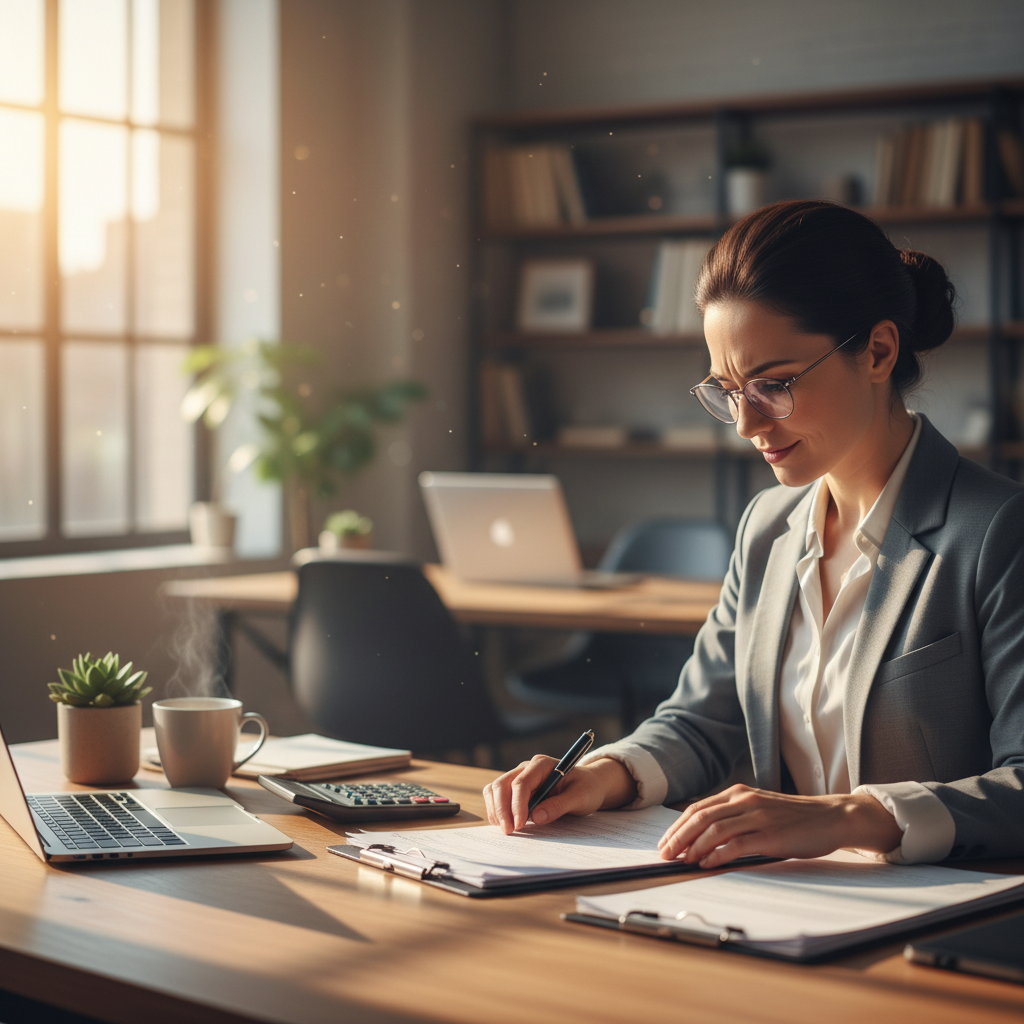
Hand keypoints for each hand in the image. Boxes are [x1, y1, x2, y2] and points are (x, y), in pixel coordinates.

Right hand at [483, 756, 636, 834]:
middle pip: (501, 784)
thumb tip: (536, 817)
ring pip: (495, 790)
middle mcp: (526, 768)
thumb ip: (559, 805)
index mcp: (542, 765)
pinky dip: (497, 811)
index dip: (517, 805)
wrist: (587, 786)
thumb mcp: (580, 797)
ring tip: (507, 830)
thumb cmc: (586, 788)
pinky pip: (497, 797)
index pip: (521, 783)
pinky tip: (507, 824)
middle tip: (508, 832)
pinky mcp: (515, 789)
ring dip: (496, 810)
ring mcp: (518, 777)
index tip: (519, 825)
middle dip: (501, 809)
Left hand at [656, 785, 904, 868]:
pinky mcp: (771, 835)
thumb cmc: (793, 817)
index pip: (697, 808)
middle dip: (678, 837)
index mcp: (739, 793)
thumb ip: (733, 816)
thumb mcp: (758, 808)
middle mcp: (745, 801)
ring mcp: (758, 817)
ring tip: (682, 860)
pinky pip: (737, 844)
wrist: (830, 816)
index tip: (664, 843)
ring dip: (693, 846)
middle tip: (665, 855)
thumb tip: (702, 837)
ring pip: (715, 829)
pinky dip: (718, 854)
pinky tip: (706, 863)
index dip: (677, 826)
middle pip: (700, 817)